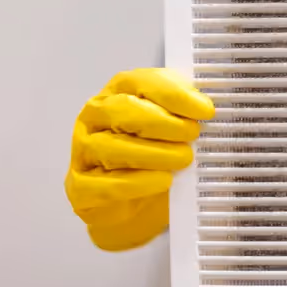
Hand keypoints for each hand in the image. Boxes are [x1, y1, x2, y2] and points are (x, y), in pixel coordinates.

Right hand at [64, 68, 215, 250]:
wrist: (134, 204)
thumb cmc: (153, 154)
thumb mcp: (172, 125)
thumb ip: (185, 110)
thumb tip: (206, 107)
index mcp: (118, 91)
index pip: (144, 82)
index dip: (177, 95)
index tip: (205, 110)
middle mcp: (95, 116)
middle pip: (124, 111)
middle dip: (164, 123)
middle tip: (192, 135)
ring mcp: (83, 150)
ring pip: (113, 147)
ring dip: (154, 154)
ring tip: (183, 159)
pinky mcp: (80, 186)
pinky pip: (105, 184)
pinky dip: (138, 183)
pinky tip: (162, 180)